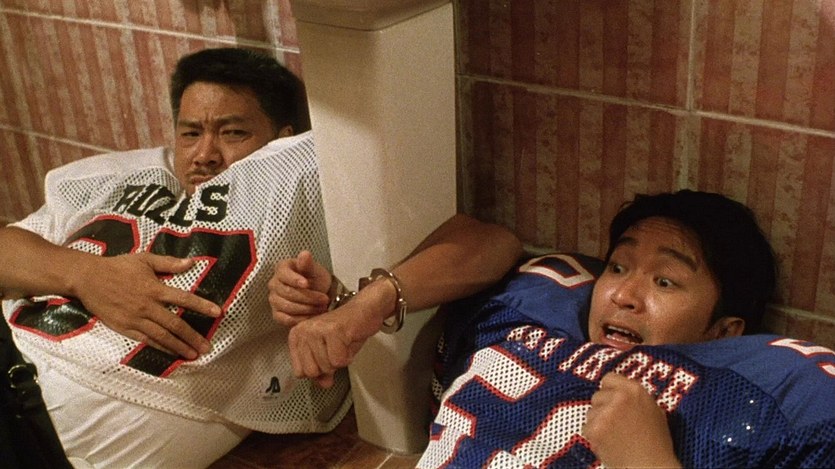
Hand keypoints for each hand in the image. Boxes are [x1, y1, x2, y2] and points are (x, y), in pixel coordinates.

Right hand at [73, 253, 220, 359]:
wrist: (88, 278)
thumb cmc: (118, 266)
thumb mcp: (145, 259)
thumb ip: (169, 263)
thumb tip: (192, 262)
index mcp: (155, 289)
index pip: (184, 299)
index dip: (201, 306)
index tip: (217, 313)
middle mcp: (147, 306)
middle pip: (175, 325)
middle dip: (193, 337)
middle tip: (207, 348)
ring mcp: (136, 319)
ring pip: (162, 336)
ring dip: (179, 347)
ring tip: (193, 355)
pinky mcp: (125, 328)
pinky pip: (145, 340)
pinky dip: (160, 347)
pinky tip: (171, 353)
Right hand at [269, 250, 331, 326]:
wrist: (320, 294)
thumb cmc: (316, 279)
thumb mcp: (315, 270)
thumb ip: (308, 263)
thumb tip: (305, 254)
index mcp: (282, 269)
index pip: (284, 274)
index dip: (295, 280)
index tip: (307, 284)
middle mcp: (274, 284)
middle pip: (287, 293)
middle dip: (308, 297)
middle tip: (324, 300)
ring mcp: (274, 300)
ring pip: (287, 307)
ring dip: (307, 309)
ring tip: (322, 308)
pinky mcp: (277, 314)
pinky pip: (285, 319)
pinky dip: (300, 319)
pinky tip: (312, 317)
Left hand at [288, 278, 394, 387]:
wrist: (365, 310)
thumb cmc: (347, 329)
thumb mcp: (330, 353)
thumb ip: (323, 371)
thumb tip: (323, 384)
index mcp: (296, 336)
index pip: (300, 372)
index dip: (318, 369)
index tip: (326, 355)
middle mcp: (303, 331)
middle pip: (312, 372)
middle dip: (329, 366)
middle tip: (336, 350)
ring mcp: (316, 330)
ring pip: (326, 366)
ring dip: (340, 360)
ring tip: (343, 344)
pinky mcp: (332, 331)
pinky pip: (339, 361)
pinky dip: (348, 356)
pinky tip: (349, 341)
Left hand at [583, 372, 680, 467]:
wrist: (650, 467)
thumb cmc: (656, 444)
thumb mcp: (654, 412)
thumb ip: (636, 398)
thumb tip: (622, 391)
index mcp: (635, 390)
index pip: (609, 378)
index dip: (609, 390)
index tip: (611, 400)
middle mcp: (619, 397)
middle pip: (597, 396)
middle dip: (603, 409)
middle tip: (615, 424)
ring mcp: (605, 413)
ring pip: (590, 412)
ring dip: (598, 423)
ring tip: (615, 437)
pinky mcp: (595, 429)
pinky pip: (586, 428)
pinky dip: (594, 437)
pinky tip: (609, 444)